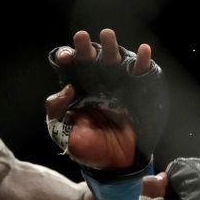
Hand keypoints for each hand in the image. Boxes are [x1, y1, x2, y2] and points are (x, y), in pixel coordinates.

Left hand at [46, 29, 167, 199]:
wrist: (112, 164)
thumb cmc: (85, 144)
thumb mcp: (60, 130)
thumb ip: (56, 108)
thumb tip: (67, 87)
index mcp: (77, 87)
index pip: (71, 66)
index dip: (67, 56)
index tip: (65, 58)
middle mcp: (97, 81)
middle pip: (91, 58)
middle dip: (86, 47)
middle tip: (81, 38)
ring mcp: (118, 85)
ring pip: (114, 60)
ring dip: (111, 47)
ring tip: (107, 35)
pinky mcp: (137, 92)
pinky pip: (141, 74)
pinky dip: (143, 61)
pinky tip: (143, 51)